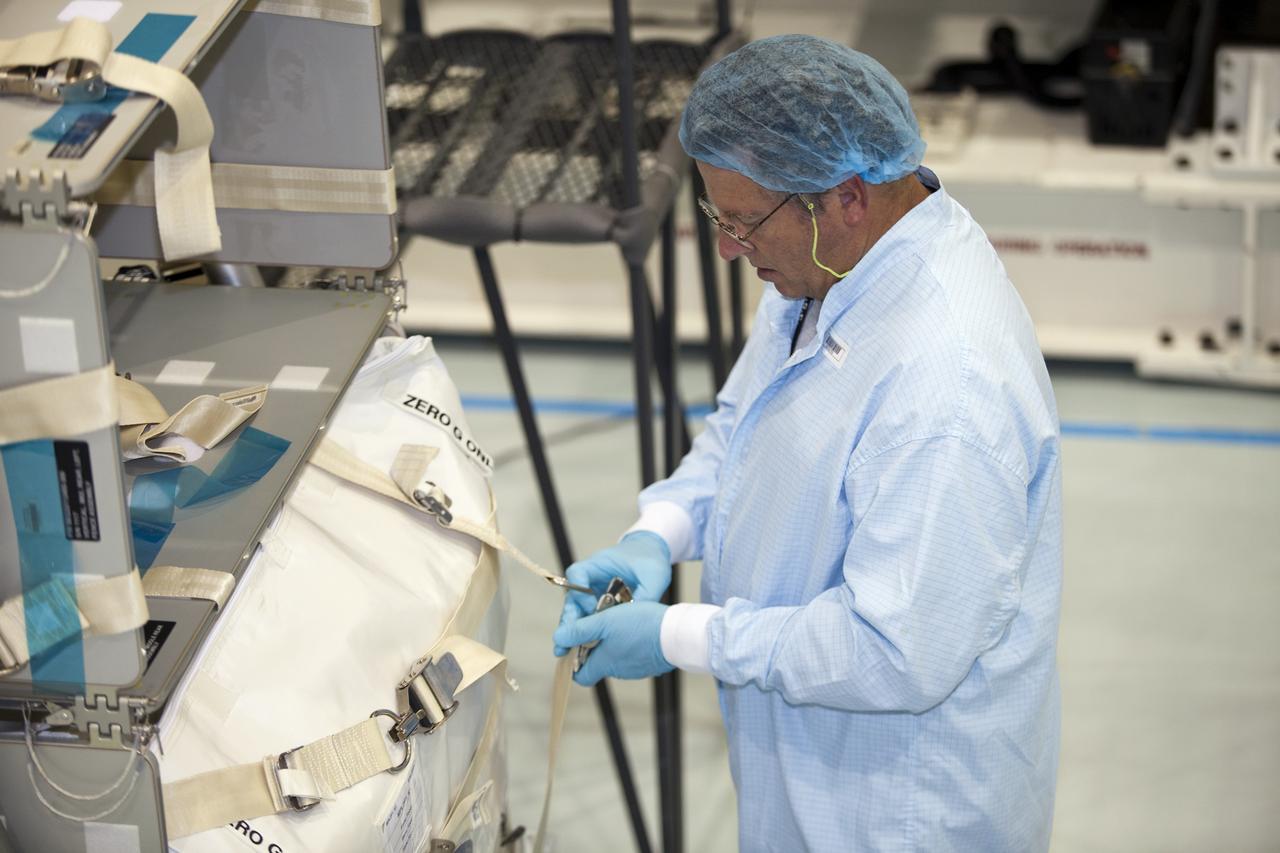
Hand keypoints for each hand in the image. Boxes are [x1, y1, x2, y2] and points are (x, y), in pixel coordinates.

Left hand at [552, 601, 671, 686]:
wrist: (677, 635)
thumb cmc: (640, 626)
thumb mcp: (605, 621)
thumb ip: (580, 630)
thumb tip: (558, 639)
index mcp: (604, 663)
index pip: (580, 676)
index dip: (574, 661)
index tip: (575, 643)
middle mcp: (619, 671)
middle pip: (598, 663)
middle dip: (595, 646)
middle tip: (599, 623)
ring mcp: (636, 669)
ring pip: (617, 658)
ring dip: (614, 643)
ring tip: (619, 621)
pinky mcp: (650, 663)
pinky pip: (634, 656)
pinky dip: (631, 644)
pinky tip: (637, 628)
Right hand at [555, 532, 671, 656]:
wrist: (652, 553)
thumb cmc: (650, 560)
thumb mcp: (654, 576)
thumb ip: (646, 595)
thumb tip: (636, 620)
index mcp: (599, 564)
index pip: (577, 574)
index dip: (579, 592)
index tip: (591, 607)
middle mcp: (591, 578)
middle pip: (571, 597)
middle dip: (568, 620)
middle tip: (563, 641)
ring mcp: (593, 591)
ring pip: (577, 611)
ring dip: (572, 630)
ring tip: (565, 651)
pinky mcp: (599, 602)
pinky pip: (588, 617)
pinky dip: (586, 632)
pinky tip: (582, 650)